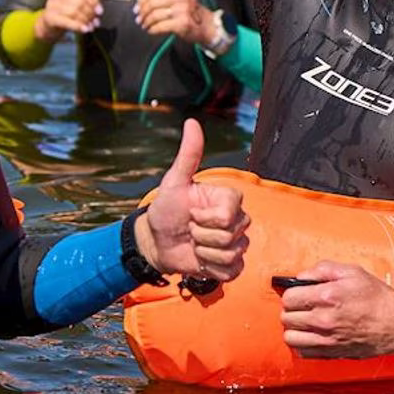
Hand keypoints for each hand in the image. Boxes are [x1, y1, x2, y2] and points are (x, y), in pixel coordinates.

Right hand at [34, 0, 102, 40]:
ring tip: (90, 26)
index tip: (100, 11)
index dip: (94, 1)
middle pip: (79, 2)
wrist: (50, 22)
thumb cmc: (65, 7)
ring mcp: (51, 4)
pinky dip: (77, 26)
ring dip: (85, 21)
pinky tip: (84, 29)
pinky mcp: (49, 17)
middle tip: (95, 21)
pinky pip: (66, 22)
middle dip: (90, 13)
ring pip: (74, 12)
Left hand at [135, 0, 212, 40]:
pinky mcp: (183, 23)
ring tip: (145, 25)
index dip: (142, 0)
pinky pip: (161, 25)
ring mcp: (183, 9)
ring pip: (155, 15)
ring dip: (147, 22)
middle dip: (143, 12)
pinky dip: (153, 29)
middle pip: (153, 3)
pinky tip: (152, 30)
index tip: (138, 7)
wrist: (205, 25)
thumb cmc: (189, 11)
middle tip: (139, 18)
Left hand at [137, 119, 248, 280]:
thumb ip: (188, 155)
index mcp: (228, 199)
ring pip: (232, 254)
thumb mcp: (174, 182)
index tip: (191, 213)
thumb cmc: (166, 210)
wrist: (156, 241)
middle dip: (202, 236)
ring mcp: (236, 243)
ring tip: (194, 244)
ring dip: (205, 253)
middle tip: (190, 229)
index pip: (230, 213)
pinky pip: (232, 271)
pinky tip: (201, 260)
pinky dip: (212, 269)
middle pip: (231, 235)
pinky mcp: (232, 265)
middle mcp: (237, 219)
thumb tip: (191, 122)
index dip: (206, 218)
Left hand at [279, 261, 393, 358]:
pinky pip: (302, 352)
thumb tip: (301, 276)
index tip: (299, 294)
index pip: (289, 298)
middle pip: (286, 317)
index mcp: (327, 296)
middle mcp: (323, 320)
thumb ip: (323, 269)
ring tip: (305, 322)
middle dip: (292, 310)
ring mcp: (326, 339)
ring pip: (290, 337)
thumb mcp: (353, 272)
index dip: (292, 294)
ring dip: (294, 328)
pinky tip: (312, 335)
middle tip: (303, 307)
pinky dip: (303, 344)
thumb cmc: (376, 297)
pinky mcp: (330, 353)